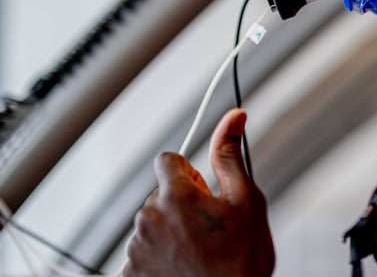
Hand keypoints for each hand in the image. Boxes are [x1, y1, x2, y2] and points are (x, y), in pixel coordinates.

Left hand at [125, 109, 274, 276]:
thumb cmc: (243, 259)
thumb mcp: (247, 200)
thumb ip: (230, 154)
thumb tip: (233, 116)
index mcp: (176, 194)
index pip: (168, 160)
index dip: (189, 174)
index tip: (203, 194)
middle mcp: (149, 218)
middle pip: (160, 194)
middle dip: (181, 204)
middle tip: (208, 229)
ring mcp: (136, 248)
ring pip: (152, 223)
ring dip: (170, 231)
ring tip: (197, 252)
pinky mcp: (130, 273)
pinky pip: (142, 251)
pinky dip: (158, 257)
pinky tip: (182, 267)